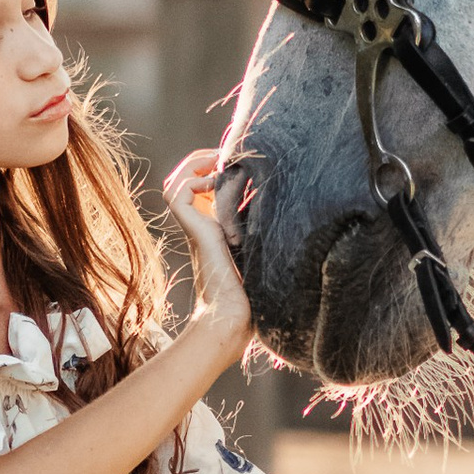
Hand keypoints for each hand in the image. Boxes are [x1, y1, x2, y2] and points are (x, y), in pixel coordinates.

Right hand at [164, 151, 252, 373]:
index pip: (203, 191)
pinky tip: (214, 181)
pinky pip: (177, 194)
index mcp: (215, 231)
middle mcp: (202, 227)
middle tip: (223, 155)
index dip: (213, 170)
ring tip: (215, 159)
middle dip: (200, 162)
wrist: (236, 319)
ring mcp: (195, 229)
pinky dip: (191, 179)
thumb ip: (269, 236)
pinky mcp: (195, 232)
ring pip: (175, 184)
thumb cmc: (256, 297)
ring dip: (193, 165)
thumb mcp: (265, 254)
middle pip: (184, 183)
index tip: (235, 161)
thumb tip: (298, 213)